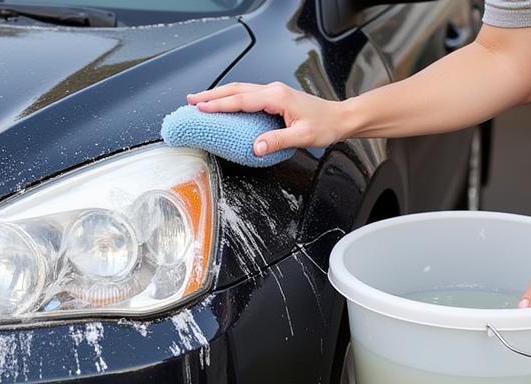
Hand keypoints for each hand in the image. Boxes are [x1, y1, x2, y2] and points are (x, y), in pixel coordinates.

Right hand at [186, 81, 348, 158]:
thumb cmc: (324, 126)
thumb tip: (256, 147)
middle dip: (211, 95)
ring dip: (219, 95)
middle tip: (191, 100)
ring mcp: (273, 92)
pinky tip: (225, 103)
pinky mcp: (275, 97)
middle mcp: (273, 91)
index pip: (241, 100)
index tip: (201, 108)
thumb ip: (277, 141)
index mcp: (276, 97)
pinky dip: (232, 98)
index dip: (219, 105)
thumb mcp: (301, 137)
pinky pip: (248, 95)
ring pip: (240, 90)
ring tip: (201, 100)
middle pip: (235, 90)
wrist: (339, 118)